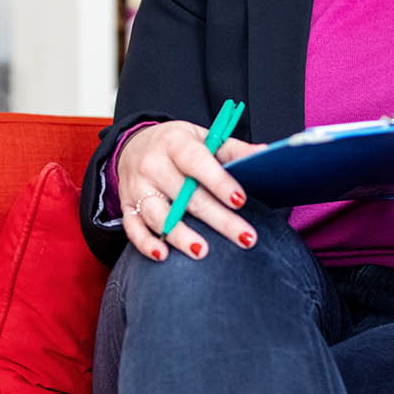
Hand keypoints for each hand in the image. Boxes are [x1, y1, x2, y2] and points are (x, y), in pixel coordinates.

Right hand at [117, 121, 262, 261]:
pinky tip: (163, 255)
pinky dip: (146, 243)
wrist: (134, 145)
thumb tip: (265, 154)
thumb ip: (233, 150)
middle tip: (245, 238)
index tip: (240, 200)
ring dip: (180, 235)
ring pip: (158, 215)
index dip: (218, 181)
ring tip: (202, 251)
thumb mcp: (204, 138)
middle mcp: (153, 165)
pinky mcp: (128, 206)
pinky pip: (134, 228)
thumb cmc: (178, 145)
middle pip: (186, 196)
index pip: (196, 162)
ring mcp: (138, 187)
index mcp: (175, 143)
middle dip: (218, 219)